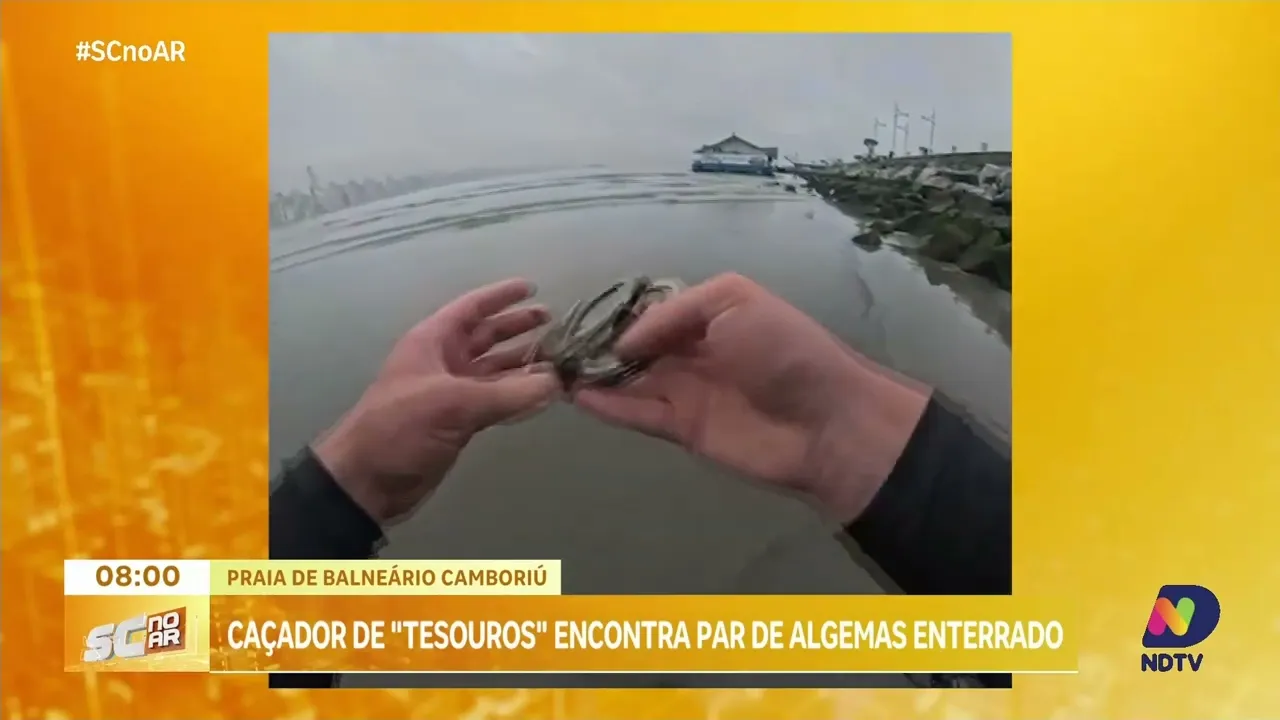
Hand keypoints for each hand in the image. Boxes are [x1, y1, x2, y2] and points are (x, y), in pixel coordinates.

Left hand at [313, 278, 558, 524]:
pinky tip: (543, 394)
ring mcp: (452, 393)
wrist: (368, 480)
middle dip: (518, 329)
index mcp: (433, 342)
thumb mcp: (453, 403)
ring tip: (559, 360)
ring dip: (523, 364)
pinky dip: (518, 396)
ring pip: (495, 370)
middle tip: (554, 324)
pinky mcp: (459, 422)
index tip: (533, 287)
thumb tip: (556, 383)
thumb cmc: (400, 427)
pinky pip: (496, 400)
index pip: (471, 308)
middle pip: (487, 336)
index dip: (501, 296)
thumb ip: (508, 393)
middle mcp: (444, 361)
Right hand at [572, 273, 929, 522]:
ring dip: (597, 375)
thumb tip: (625, 338)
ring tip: (553, 366)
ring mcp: (689, 391)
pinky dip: (608, 406)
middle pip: (639, 346)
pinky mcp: (684, 429)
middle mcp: (697, 351)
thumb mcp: (734, 300)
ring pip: (632, 380)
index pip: (654, 309)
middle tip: (555, 342)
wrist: (825, 421)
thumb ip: (674, 311)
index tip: (581, 313)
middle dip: (601, 342)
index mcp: (713, 314)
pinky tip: (575, 394)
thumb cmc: (785, 349)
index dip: (620, 311)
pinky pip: (638, 414)